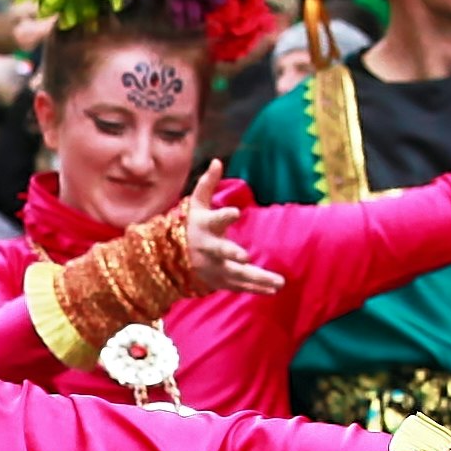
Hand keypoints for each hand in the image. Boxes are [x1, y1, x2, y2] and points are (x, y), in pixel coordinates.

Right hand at [164, 195, 285, 298]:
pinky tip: (273, 289)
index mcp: (204, 227)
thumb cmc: (191, 225)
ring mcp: (213, 267)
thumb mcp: (196, 204)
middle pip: (221, 252)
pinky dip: (255, 288)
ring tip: (279, 282)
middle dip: (232, 254)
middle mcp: (208, 248)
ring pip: (235, 274)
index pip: (215, 220)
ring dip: (257, 279)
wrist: (170, 258)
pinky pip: (238, 286)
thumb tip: (217, 161)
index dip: (225, 215)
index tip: (236, 212)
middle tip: (246, 257)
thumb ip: (207, 184)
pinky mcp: (218, 281)